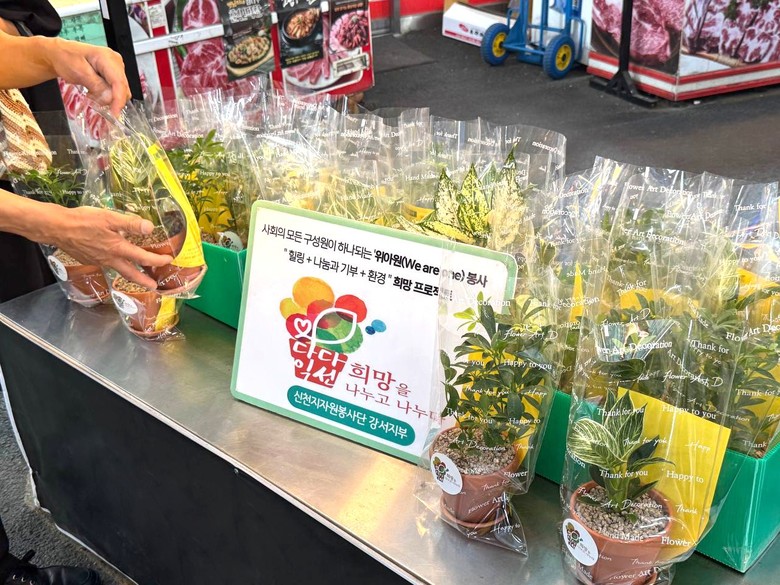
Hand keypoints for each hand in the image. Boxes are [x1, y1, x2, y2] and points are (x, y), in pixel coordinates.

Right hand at [45, 206, 172, 289]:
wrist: (57, 228)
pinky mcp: (89, 260)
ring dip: (130, 275)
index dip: (157, 260)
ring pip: (118, 270)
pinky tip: (115, 260)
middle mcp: (110, 259)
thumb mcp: (109, 218)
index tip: (168, 260)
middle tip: (154, 287)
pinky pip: (106, 265)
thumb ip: (130, 224)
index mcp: (118, 249)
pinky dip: (115, 266)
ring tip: (137, 276)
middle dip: (144, 281)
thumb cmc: (83, 221)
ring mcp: (98, 262)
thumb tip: (150, 228)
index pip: (143, 258)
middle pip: (131, 274)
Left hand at [48, 39, 130, 116]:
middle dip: (110, 99)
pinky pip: (115, 91)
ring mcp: (116, 69)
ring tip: (90, 93)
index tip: (114, 114)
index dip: (119, 99)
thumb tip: (109, 98)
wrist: (61, 55)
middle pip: (122, 88)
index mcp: (108, 57)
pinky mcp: (114, 75)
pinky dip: (105, 95)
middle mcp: (116, 62)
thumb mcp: (78, 72)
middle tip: (91, 97)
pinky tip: (94, 91)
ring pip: (120, 92)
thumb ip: (96, 85)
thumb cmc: (66, 58)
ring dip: (106, 98)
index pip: (119, 82)